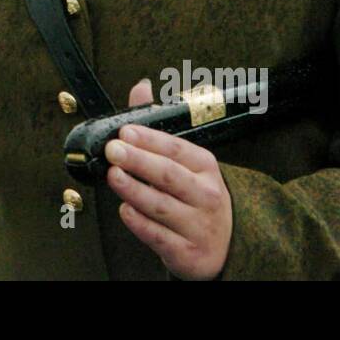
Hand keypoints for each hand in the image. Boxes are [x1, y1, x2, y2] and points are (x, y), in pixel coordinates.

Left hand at [103, 79, 232, 280]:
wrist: (226, 245)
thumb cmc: (198, 197)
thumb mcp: (187, 162)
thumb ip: (158, 127)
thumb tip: (140, 87)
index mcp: (205, 167)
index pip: (176, 149)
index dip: (149, 139)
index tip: (125, 131)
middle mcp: (206, 195)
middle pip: (168, 175)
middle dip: (138, 160)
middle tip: (113, 150)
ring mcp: (198, 225)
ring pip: (161, 205)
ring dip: (133, 190)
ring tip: (113, 176)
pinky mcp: (188, 252)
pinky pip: (158, 236)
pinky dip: (139, 222)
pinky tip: (124, 209)